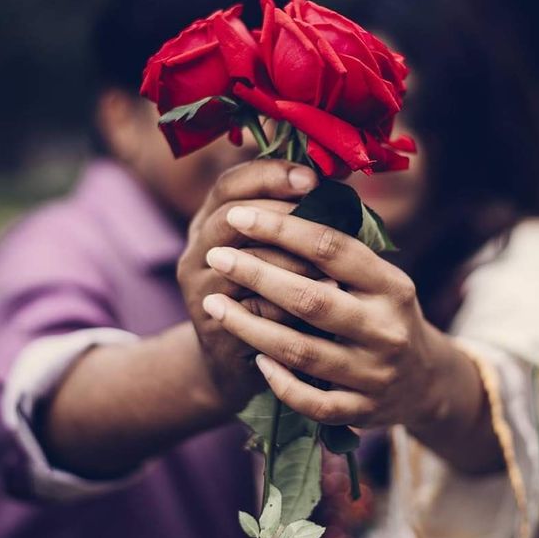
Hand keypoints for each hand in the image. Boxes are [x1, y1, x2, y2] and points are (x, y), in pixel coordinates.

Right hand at [177, 159, 319, 411]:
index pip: (231, 183)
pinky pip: (256, 308)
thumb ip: (295, 216)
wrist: (240, 362)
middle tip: (330, 221)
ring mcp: (200, 288)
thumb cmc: (273, 293)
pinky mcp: (215, 326)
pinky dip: (295, 303)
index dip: (270, 176)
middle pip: (231, 217)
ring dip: (296, 262)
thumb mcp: (277, 248)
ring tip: (335, 264)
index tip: (313, 178)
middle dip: (285, 217)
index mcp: (211, 219)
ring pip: (246, 262)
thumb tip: (341, 178)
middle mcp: (197, 249)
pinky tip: (329, 298)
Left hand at [200, 204, 502, 472]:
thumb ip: (340, 247)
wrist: (424, 382)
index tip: (239, 214)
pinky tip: (254, 357)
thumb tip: (287, 191)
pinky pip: (312, 401)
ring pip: (302, 352)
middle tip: (216, 253)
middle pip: (311, 298)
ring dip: (250, 327)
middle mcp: (387, 330)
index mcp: (392, 286)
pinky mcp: (362, 412)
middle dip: (257, 274)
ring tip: (214, 303)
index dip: (282, 228)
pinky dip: (280, 380)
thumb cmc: (384, 313)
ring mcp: (375, 375)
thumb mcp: (379, 277)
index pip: (333, 248)